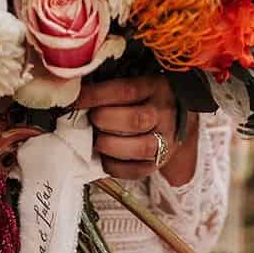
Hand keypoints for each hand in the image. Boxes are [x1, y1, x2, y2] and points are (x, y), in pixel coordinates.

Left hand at [77, 76, 199, 185]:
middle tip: (92, 120)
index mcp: (155, 88)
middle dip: (105, 121)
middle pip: (135, 120)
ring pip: (140, 148)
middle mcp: (163, 114)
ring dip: (111, 146)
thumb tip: (76, 95)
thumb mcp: (137, 82)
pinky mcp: (160, 162)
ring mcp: (165, 140)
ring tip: (98, 141)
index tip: (75, 100)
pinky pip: (137, 170)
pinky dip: (115, 167)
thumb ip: (112, 89)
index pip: (125, 91)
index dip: (96, 96)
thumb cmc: (148, 98)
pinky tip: (105, 158)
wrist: (178, 115)